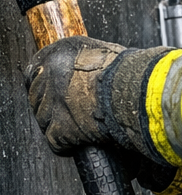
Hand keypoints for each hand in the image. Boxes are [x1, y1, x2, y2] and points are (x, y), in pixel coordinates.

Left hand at [25, 36, 169, 160]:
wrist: (134, 91)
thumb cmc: (126, 71)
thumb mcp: (101, 52)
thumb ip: (83, 59)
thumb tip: (83, 66)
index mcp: (56, 56)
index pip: (34, 73)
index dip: (47, 85)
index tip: (56, 90)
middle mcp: (48, 78)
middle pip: (37, 98)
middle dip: (53, 104)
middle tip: (72, 107)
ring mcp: (51, 105)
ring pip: (44, 120)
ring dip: (59, 123)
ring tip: (80, 121)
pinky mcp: (59, 129)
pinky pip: (55, 141)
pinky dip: (67, 143)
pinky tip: (81, 137)